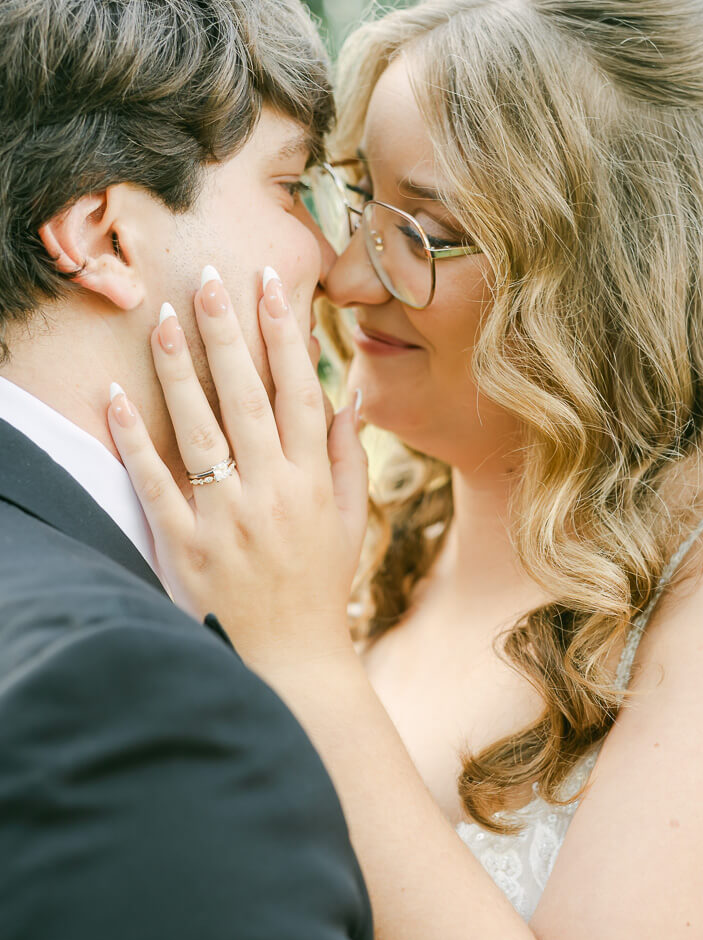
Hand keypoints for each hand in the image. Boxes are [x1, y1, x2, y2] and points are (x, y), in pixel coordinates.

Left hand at [107, 267, 366, 671]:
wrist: (290, 661)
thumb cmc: (320, 584)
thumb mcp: (350, 521)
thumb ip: (346, 456)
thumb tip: (346, 396)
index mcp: (311, 480)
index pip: (298, 391)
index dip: (284, 334)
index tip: (270, 285)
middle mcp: (272, 491)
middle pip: (247, 397)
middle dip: (228, 333)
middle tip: (208, 278)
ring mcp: (226, 517)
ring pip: (200, 430)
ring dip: (182, 372)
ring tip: (164, 320)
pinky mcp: (187, 545)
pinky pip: (156, 484)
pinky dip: (135, 440)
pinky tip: (116, 398)